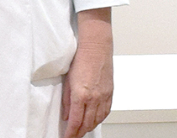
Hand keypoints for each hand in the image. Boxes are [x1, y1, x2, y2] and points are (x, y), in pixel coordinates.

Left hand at [62, 8, 113, 137]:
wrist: (96, 47)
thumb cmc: (81, 59)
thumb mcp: (67, 80)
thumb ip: (66, 100)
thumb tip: (66, 115)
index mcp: (81, 95)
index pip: (75, 122)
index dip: (70, 134)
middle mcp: (94, 98)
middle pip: (87, 124)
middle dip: (79, 133)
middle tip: (73, 136)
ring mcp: (104, 96)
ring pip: (97, 120)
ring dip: (89, 127)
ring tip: (82, 130)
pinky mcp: (110, 93)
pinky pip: (105, 112)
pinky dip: (99, 119)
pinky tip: (94, 120)